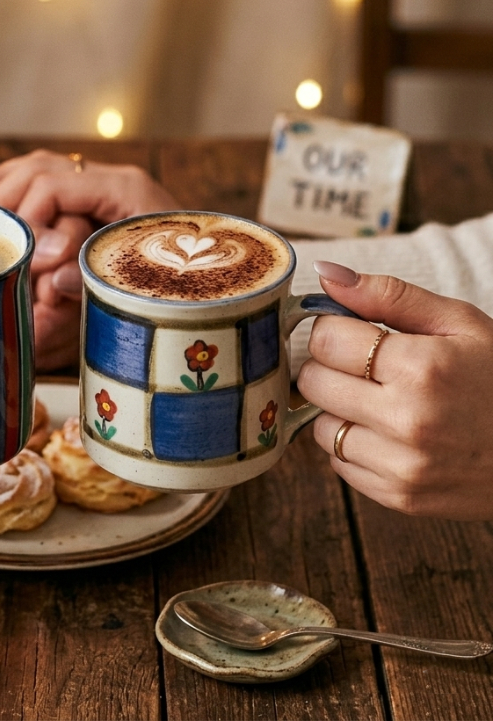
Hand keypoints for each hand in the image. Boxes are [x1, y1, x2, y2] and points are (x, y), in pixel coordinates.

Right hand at [0, 149, 179, 295]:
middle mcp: (111, 179)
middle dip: (6, 203)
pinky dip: (9, 187)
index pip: (55, 185)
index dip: (27, 217)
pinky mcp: (94, 199)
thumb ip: (99, 277)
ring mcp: (102, 185)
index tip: (15, 253)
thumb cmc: (182, 282)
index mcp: (126, 190)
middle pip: (39, 169)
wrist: (212, 280)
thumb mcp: (144, 283)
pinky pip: (43, 178)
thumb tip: (59, 278)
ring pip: (36, 166)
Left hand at [297, 261, 492, 519]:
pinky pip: (339, 463)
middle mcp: (407, 419)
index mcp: (422, 367)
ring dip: (339, 410)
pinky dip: (352, 446)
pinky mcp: (400, 498)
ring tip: (380, 402)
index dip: (332, 331)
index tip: (351, 333)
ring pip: (320, 426)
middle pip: (312, 382)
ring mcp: (403, 465)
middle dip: (329, 367)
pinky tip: (388, 434)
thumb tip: (324, 273)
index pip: (325, 340)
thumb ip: (388, 295)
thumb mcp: (459, 324)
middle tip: (363, 367)